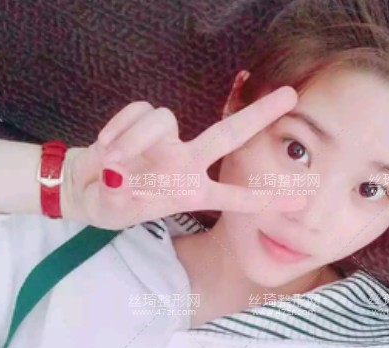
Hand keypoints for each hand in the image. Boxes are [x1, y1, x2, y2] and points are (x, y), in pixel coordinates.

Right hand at [63, 86, 304, 229]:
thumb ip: (116, 197)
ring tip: (111, 163)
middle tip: (290, 95)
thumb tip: (116, 176)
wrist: (88, 186)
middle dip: (258, 116)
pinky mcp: (143, 121)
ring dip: (133, 139)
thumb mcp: (115, 210)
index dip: (264, 199)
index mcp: (191, 193)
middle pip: (227, 134)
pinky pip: (137, 111)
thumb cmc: (111, 204)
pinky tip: (105, 146)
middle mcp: (186, 163)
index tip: (300, 199)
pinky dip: (118, 127)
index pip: (232, 197)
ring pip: (164, 118)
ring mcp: (167, 141)